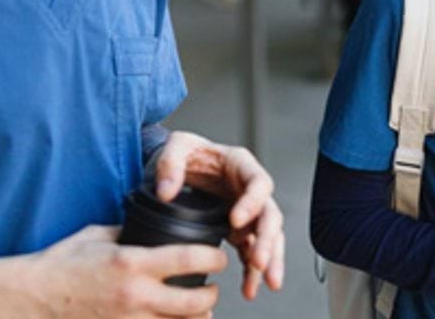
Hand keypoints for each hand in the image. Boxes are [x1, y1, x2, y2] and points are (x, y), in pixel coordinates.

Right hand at [28, 224, 226, 317]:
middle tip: (212, 287)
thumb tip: (152, 231)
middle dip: (212, 295)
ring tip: (195, 308)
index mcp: (132, 262)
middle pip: (196, 303)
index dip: (214, 256)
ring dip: (196, 318)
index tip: (219, 255)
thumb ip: (129, 233)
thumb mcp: (97, 236)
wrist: (33, 298)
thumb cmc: (60, 263)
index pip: (190, 258)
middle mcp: (136, 295)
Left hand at [151, 130, 285, 299]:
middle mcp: (249, 188)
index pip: (258, 183)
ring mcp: (247, 210)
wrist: (181, 164)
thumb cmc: (186, 151)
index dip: (251, 203)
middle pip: (269, 215)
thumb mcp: (176, 146)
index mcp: (241, 164)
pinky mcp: (239, 229)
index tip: (235, 221)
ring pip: (267, 237)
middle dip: (267, 241)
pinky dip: (251, 270)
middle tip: (259, 262)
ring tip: (264, 284)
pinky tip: (249, 287)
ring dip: (267, 261)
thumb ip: (169, 163)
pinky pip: (250, 251)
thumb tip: (166, 192)